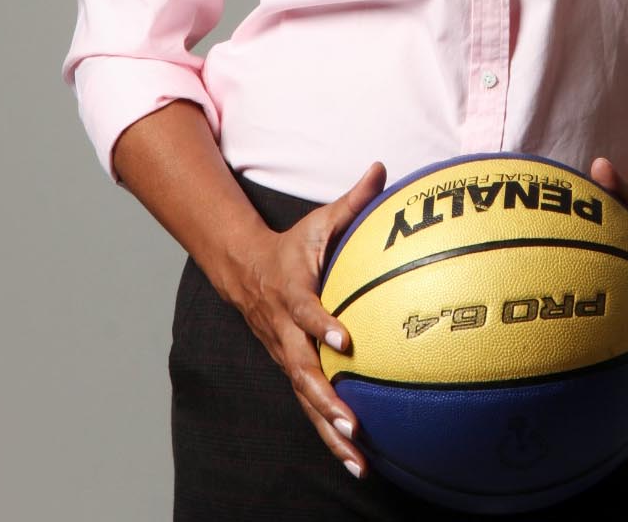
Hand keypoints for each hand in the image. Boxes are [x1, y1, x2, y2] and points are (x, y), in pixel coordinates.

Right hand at [224, 159, 388, 479]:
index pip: (305, 310)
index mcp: (292, 293)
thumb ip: (352, 199)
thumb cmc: (292, 246)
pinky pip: (311, 408)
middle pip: (303, 371)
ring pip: (306, 400)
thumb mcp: (318, 221)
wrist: (244, 271)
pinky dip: (330, 436)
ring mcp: (287, 357)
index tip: (345, 339)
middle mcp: (285, 333)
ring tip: (357, 456)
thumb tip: (382, 166)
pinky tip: (356, 462)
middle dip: (325, 399)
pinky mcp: (293, 373)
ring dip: (329, 430)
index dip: (322, 324)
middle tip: (352, 420)